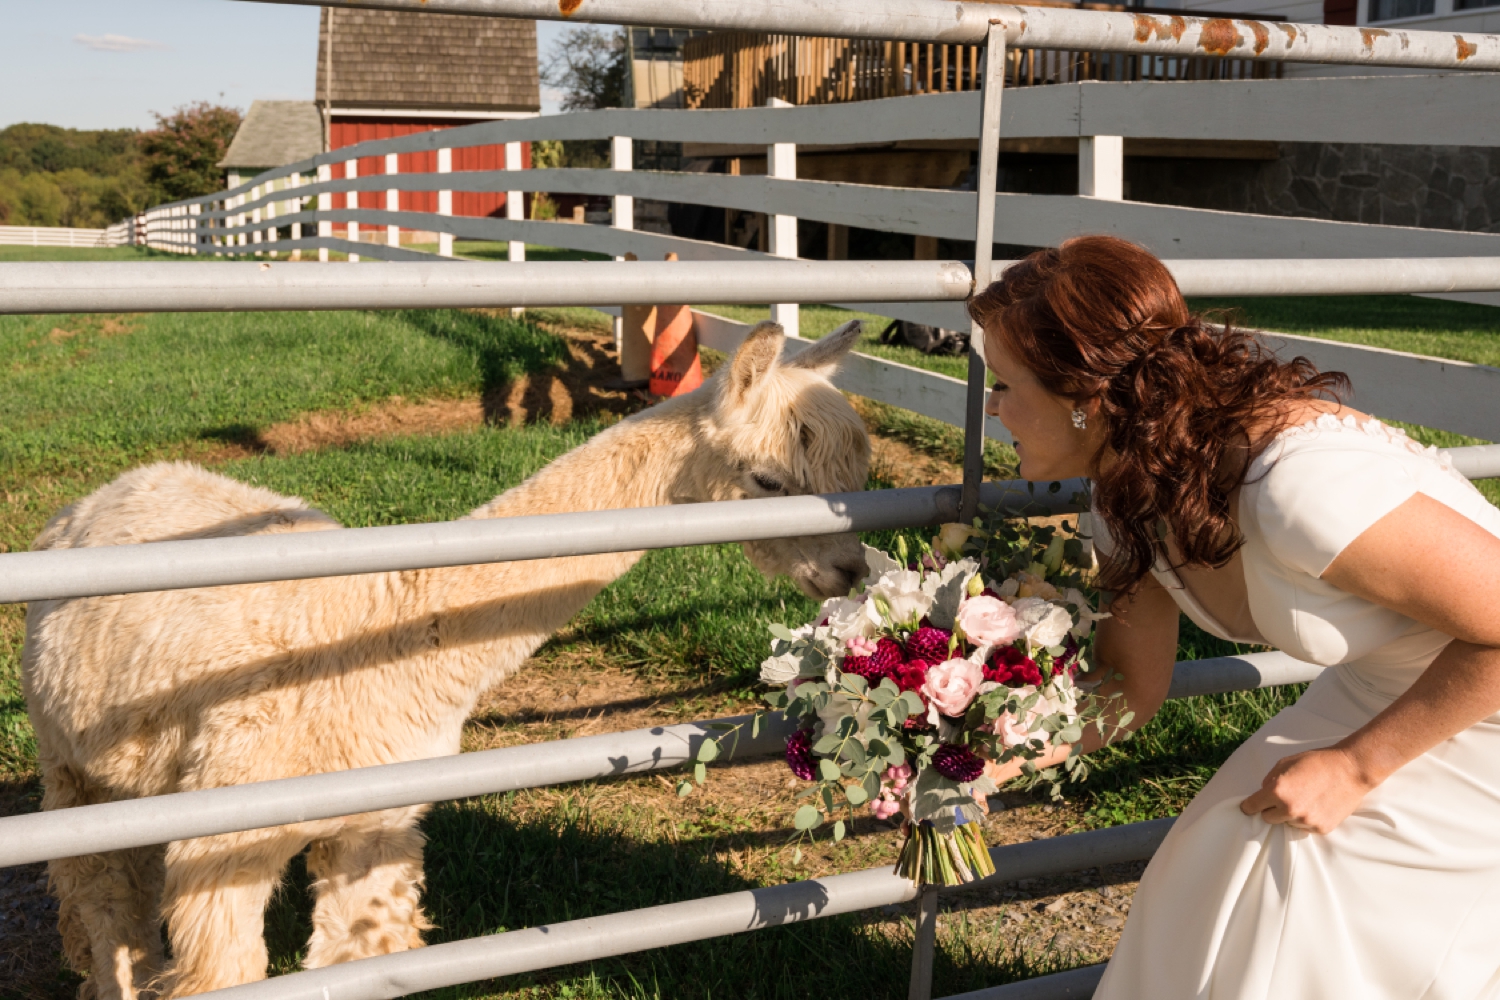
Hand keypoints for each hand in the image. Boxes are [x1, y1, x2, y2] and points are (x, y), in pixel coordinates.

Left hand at [1238, 747, 1373, 833]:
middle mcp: (1290, 809)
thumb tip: (1262, 793)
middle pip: (1268, 818)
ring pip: (1287, 823)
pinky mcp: (1321, 829)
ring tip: (1306, 798)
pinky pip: (1304, 828)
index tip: (1247, 808)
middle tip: (1285, 797)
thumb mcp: (1285, 763)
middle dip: (1272, 808)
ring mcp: (1306, 821)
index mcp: (1277, 791)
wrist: (1350, 770)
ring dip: (1290, 814)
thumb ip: (1269, 779)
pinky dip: (1306, 819)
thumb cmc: (1316, 762)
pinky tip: (1316, 805)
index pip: (1252, 806)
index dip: (1249, 806)